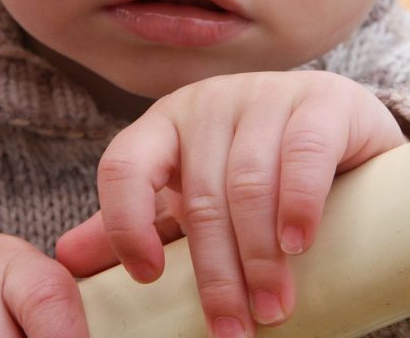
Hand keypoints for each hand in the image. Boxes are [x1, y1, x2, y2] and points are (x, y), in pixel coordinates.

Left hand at [57, 71, 404, 337]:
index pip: (124, 165)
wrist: (340, 128)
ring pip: (248, 182)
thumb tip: (68, 258)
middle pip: (199, 195)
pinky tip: (298, 242)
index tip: (146, 277)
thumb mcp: (193, 194)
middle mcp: (209, 102)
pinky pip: (302, 153)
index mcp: (166, 124)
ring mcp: (266, 94)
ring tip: (272, 307)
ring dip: (259, 256)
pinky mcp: (322, 100)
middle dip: (215, 272)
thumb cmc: (257, 169)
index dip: (125, 222)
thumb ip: (139, 221)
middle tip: (232, 330)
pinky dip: (298, 202)